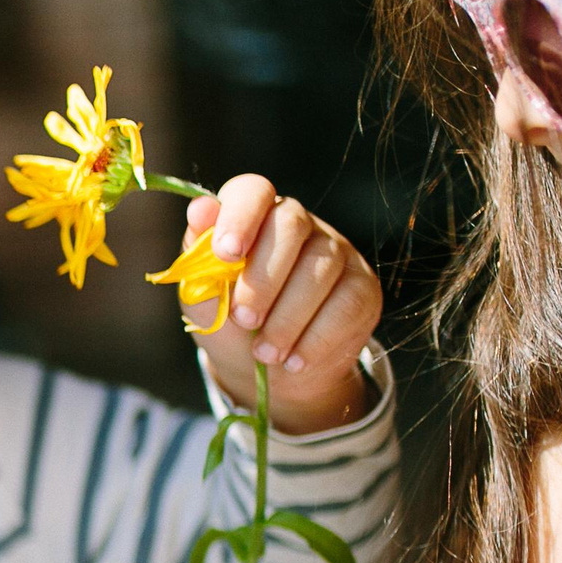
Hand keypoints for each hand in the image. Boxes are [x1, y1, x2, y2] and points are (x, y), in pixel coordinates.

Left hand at [181, 176, 381, 436]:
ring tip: (265, 352)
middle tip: (244, 320)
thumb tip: (200, 209)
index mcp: (253, 218)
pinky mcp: (362, 287)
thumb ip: (200, 259)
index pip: (252, 191)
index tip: (226, 253)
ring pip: (321, 267)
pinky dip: (316, 338)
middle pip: (290, 224)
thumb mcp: (205, 299)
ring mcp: (335, 251)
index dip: (240, 216)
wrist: (269, 372)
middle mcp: (298, 224)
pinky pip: (346, 303)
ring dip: (288, 317)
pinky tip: (294, 360)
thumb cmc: (230, 325)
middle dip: (263, 277)